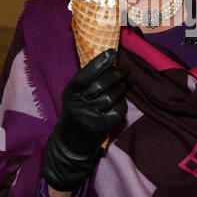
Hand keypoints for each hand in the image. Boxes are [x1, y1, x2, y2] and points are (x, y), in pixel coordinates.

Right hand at [42, 49, 128, 191]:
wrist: (71, 144)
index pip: (85, 75)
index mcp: (70, 92)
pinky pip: (118, 110)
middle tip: (127, 69)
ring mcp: (90, 116)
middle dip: (117, 73)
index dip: (99, 62)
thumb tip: (109, 62)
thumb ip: (87, 81)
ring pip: (112, 96)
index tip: (112, 51)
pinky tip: (120, 101)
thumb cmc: (76, 112)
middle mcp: (79, 104)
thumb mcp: (74, 96)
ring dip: (121, 88)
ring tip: (122, 85)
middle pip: (102, 84)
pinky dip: (122, 104)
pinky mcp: (101, 127)